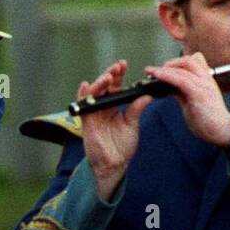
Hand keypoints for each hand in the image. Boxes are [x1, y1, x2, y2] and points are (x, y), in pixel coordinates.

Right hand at [78, 60, 152, 200]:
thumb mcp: (132, 124)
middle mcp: (102, 108)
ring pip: (93, 93)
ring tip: (108, 76)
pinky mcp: (86, 122)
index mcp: (113, 107)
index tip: (124, 65)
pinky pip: (82, 106)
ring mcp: (93, 114)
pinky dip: (82, 95)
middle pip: (103, 87)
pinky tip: (86, 86)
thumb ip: (136, 109)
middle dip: (109, 75)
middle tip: (117, 67)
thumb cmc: (122, 146)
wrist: (114, 164)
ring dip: (99, 83)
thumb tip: (147, 95)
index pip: (115, 86)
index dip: (118, 75)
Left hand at [144, 53, 229, 148]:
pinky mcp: (200, 93)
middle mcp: (207, 79)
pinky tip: (157, 76)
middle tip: (155, 71)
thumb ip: (182, 91)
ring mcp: (204, 85)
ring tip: (150, 72)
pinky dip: (167, 76)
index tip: (162, 68)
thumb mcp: (192, 100)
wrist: (221, 132)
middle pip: (189, 60)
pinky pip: (182, 80)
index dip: (177, 62)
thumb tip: (168, 85)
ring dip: (164, 69)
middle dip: (170, 63)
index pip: (194, 61)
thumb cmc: (208, 119)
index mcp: (206, 80)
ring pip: (184, 67)